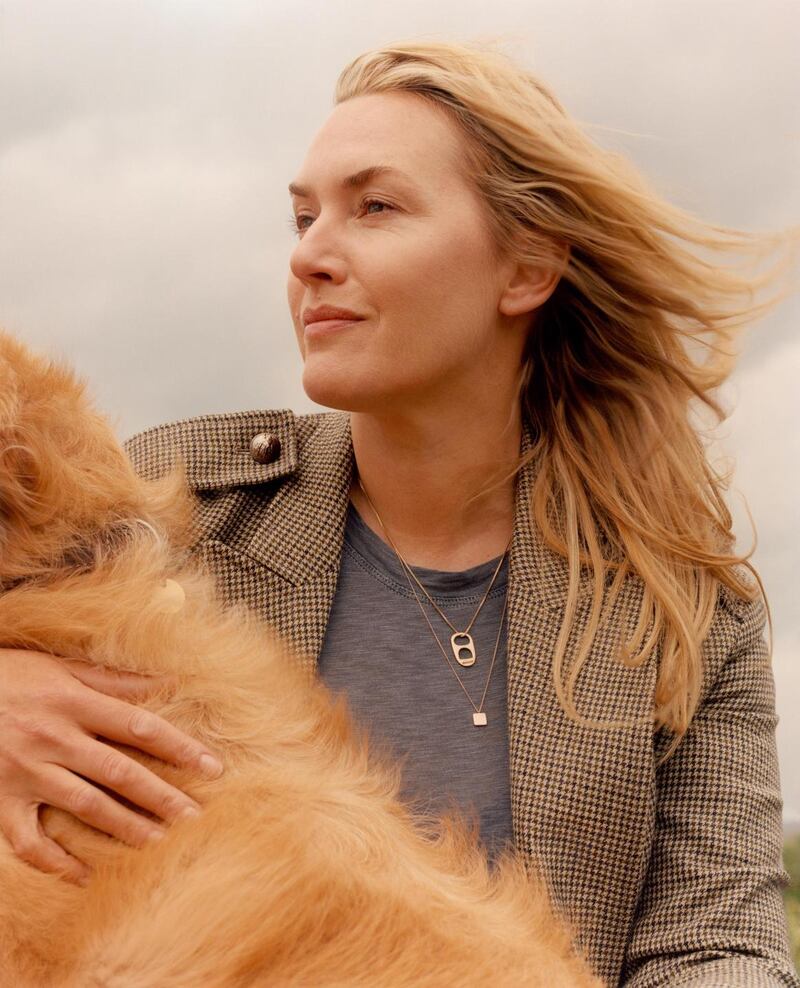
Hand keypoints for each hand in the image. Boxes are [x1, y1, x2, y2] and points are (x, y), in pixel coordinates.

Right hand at [0, 647, 223, 885]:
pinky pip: (28, 841)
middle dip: (161, 797)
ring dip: (125, 827)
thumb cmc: (10, 676)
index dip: (178, 747)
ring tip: (159, 844)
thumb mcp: (60, 667)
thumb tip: (167, 682)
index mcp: (72, 702)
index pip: (138, 726)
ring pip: (84, 806)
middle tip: (195, 818)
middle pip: (118, 772)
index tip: (211, 766)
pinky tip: (85, 875)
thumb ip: (113, 679)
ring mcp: (24, 773)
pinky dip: (56, 862)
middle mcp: (52, 738)